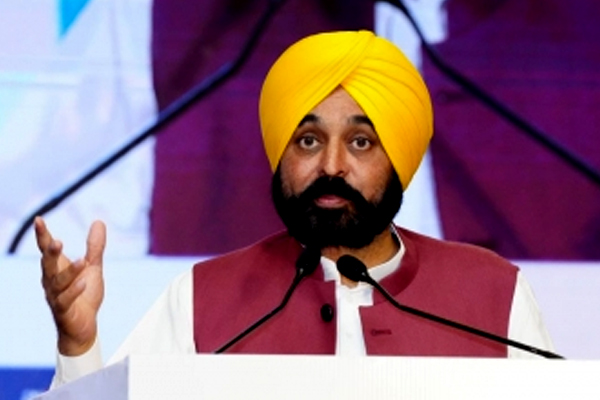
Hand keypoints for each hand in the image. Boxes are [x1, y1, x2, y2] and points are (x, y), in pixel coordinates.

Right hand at [35, 217, 105, 355]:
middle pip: (48, 264)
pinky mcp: (64, 310)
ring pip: (58, 282)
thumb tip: (98, 221)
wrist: (83, 326)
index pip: (47, 249)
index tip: (38, 219)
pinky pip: (66, 300)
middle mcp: (52, 281)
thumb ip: (94, 246)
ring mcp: (56, 296)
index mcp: (57, 268)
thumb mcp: (93, 267)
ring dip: (69, 272)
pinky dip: (75, 291)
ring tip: (82, 261)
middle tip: (57, 241)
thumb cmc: (84, 294)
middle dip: (51, 253)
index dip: (42, 235)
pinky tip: (84, 283)